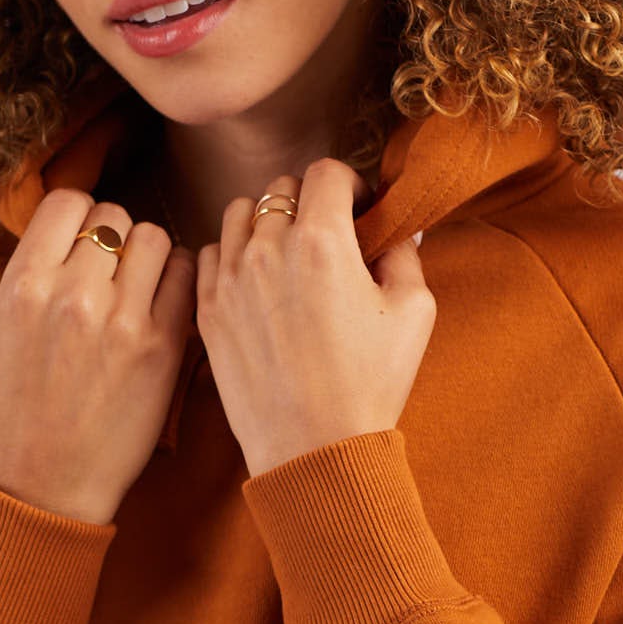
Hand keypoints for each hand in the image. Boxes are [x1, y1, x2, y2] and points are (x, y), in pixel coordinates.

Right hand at [0, 188, 197, 524]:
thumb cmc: (11, 415)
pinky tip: (162, 302)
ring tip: (139, 285)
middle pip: (115, 216)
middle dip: (113, 238)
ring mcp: (122, 321)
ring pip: (155, 237)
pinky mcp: (161, 348)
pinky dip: (177, 280)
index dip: (77, 217)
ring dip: (149, 255)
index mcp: (23, 286)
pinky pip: (185, 277)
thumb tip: (52, 242)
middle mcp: (73, 295)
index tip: (80, 240)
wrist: (45, 488)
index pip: (67, 203)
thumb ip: (18, 280)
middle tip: (111, 271)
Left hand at [193, 160, 433, 477]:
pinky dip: (231, 255)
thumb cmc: (370, 386)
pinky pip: (209, 254)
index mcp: (323, 241)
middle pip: (281, 188)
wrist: (314, 450)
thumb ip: (405, 256)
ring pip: (240, 213)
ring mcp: (231, 279)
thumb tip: (398, 230)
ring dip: (265, 222)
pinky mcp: (208, 311)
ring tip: (286, 256)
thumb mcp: (414, 313)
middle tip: (327, 239)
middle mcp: (269, 250)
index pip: (326, 173)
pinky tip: (255, 281)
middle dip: (308, 204)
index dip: (347, 186)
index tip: (356, 211)